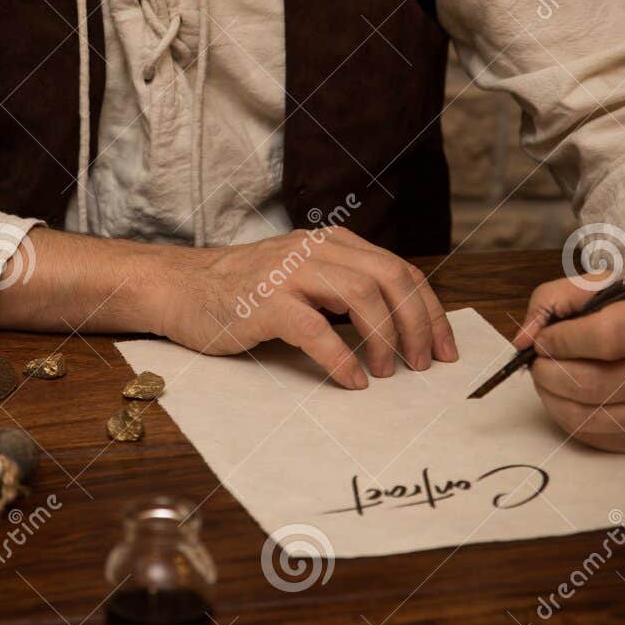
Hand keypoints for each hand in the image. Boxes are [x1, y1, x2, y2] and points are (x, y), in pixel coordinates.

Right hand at [158, 225, 457, 388]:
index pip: (399, 269)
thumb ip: (343, 288)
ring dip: (384, 339)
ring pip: (361, 296)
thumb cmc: (243, 292)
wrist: (180, 288)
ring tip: (387, 373)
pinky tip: (351, 380)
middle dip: (417, 324)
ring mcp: (288, 272)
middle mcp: (315, 249)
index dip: (429, 311)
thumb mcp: (303, 277)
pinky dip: (341, 358)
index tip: (444, 348)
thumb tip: (400, 326)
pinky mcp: (264, 302)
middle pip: (389, 278)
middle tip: (423, 364)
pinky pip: (316, 329)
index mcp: (331, 243)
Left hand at [513, 243, 624, 451]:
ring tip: (548, 379)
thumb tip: (524, 340)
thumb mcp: (602, 283)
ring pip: (593, 417)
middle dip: (549, 373)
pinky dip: (572, 421)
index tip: (542, 340)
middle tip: (538, 362)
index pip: (605, 338)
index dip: (561, 341)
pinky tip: (567, 399)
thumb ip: (554, 300)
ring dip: (554, 400)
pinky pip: (603, 439)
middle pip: (594, 384)